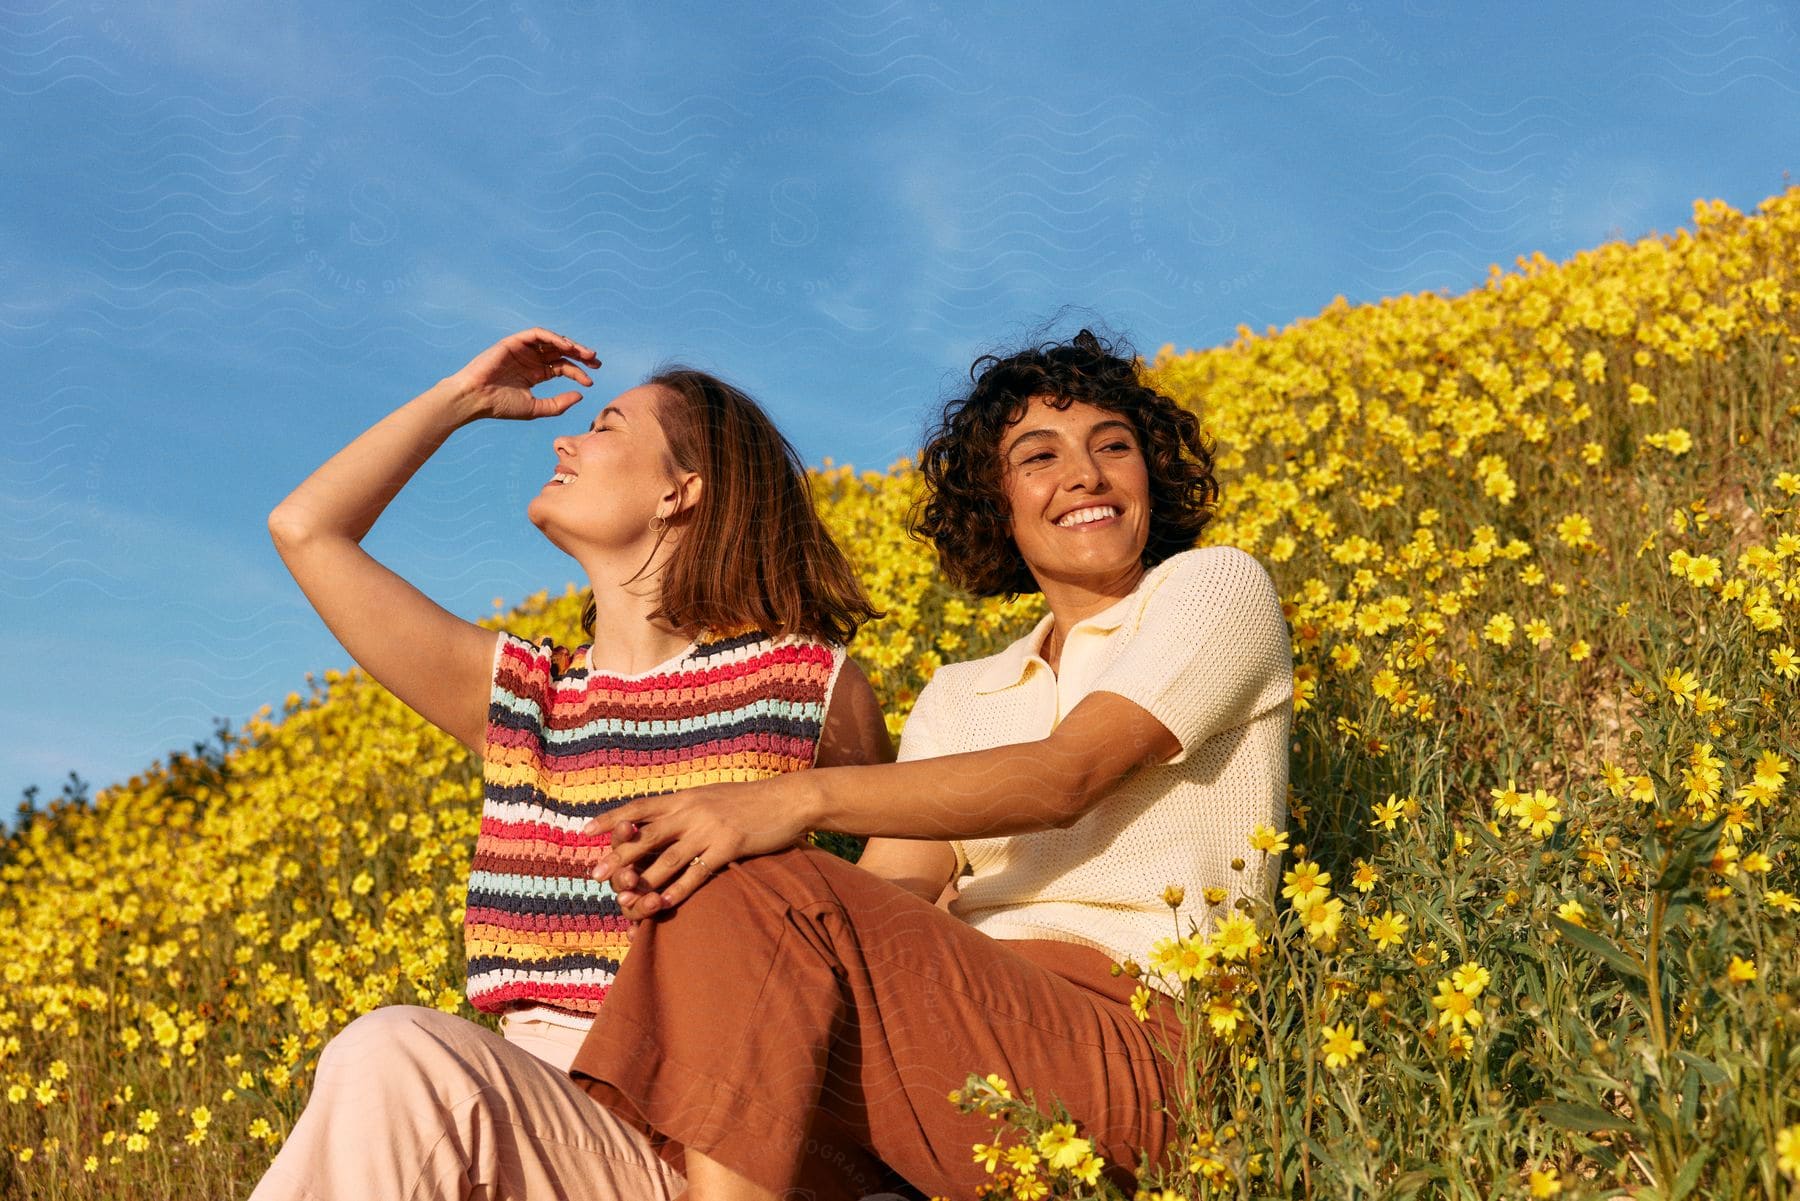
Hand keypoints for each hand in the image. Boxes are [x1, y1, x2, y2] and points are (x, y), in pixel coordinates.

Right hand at [442, 327, 601, 421]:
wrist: (476, 399)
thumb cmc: (501, 405)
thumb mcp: (536, 408)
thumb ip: (558, 404)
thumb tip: (581, 395)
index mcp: (535, 374)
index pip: (562, 368)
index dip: (578, 373)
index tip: (590, 382)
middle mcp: (531, 359)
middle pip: (561, 352)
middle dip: (580, 355)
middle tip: (596, 361)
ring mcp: (523, 350)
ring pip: (552, 341)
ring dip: (570, 345)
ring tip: (586, 354)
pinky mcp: (514, 342)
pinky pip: (537, 334)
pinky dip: (553, 337)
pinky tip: (567, 347)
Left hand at [587, 778, 810, 917]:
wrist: (787, 799)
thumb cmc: (749, 800)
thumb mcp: (712, 796)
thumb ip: (686, 807)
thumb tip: (661, 818)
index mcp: (685, 796)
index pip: (639, 807)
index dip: (612, 819)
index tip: (587, 830)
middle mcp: (691, 810)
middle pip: (646, 835)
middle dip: (618, 856)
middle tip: (596, 874)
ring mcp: (709, 828)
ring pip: (668, 859)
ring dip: (644, 881)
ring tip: (625, 899)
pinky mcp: (728, 846)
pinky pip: (698, 873)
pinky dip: (678, 890)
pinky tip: (663, 904)